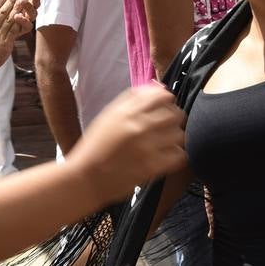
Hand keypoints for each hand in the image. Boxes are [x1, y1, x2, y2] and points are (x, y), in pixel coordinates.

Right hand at [68, 85, 186, 205]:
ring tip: (165, 142)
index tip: (165, 106)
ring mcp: (146, 147)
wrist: (85, 177)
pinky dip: (175, 155)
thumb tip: (156, 87)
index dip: (167, 100)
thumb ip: (131, 100)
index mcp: (125, 112)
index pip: (161, 96)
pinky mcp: (152, 167)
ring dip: (174, 138)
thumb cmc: (94, 148)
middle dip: (173, 119)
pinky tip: (166, 156)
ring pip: (179, 134)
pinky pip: (178, 155)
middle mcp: (138, 127)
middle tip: (167, 126)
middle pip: (174, 114)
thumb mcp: (108, 116)